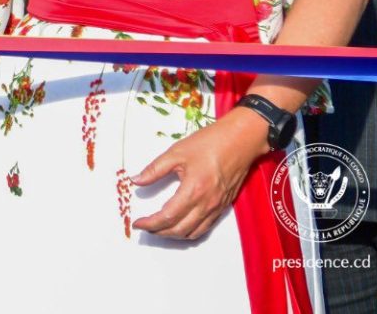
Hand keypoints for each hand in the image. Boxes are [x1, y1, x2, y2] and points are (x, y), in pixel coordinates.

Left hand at [130, 107, 269, 238]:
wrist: (240, 141)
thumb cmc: (209, 143)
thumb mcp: (176, 153)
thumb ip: (154, 169)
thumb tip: (135, 180)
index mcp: (193, 190)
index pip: (167, 217)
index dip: (150, 223)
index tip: (138, 223)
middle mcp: (206, 204)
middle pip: (179, 229)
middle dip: (159, 232)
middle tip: (145, 227)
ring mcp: (217, 207)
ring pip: (193, 232)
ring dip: (174, 235)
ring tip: (159, 228)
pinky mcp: (223, 206)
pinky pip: (205, 227)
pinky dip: (190, 231)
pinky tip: (181, 225)